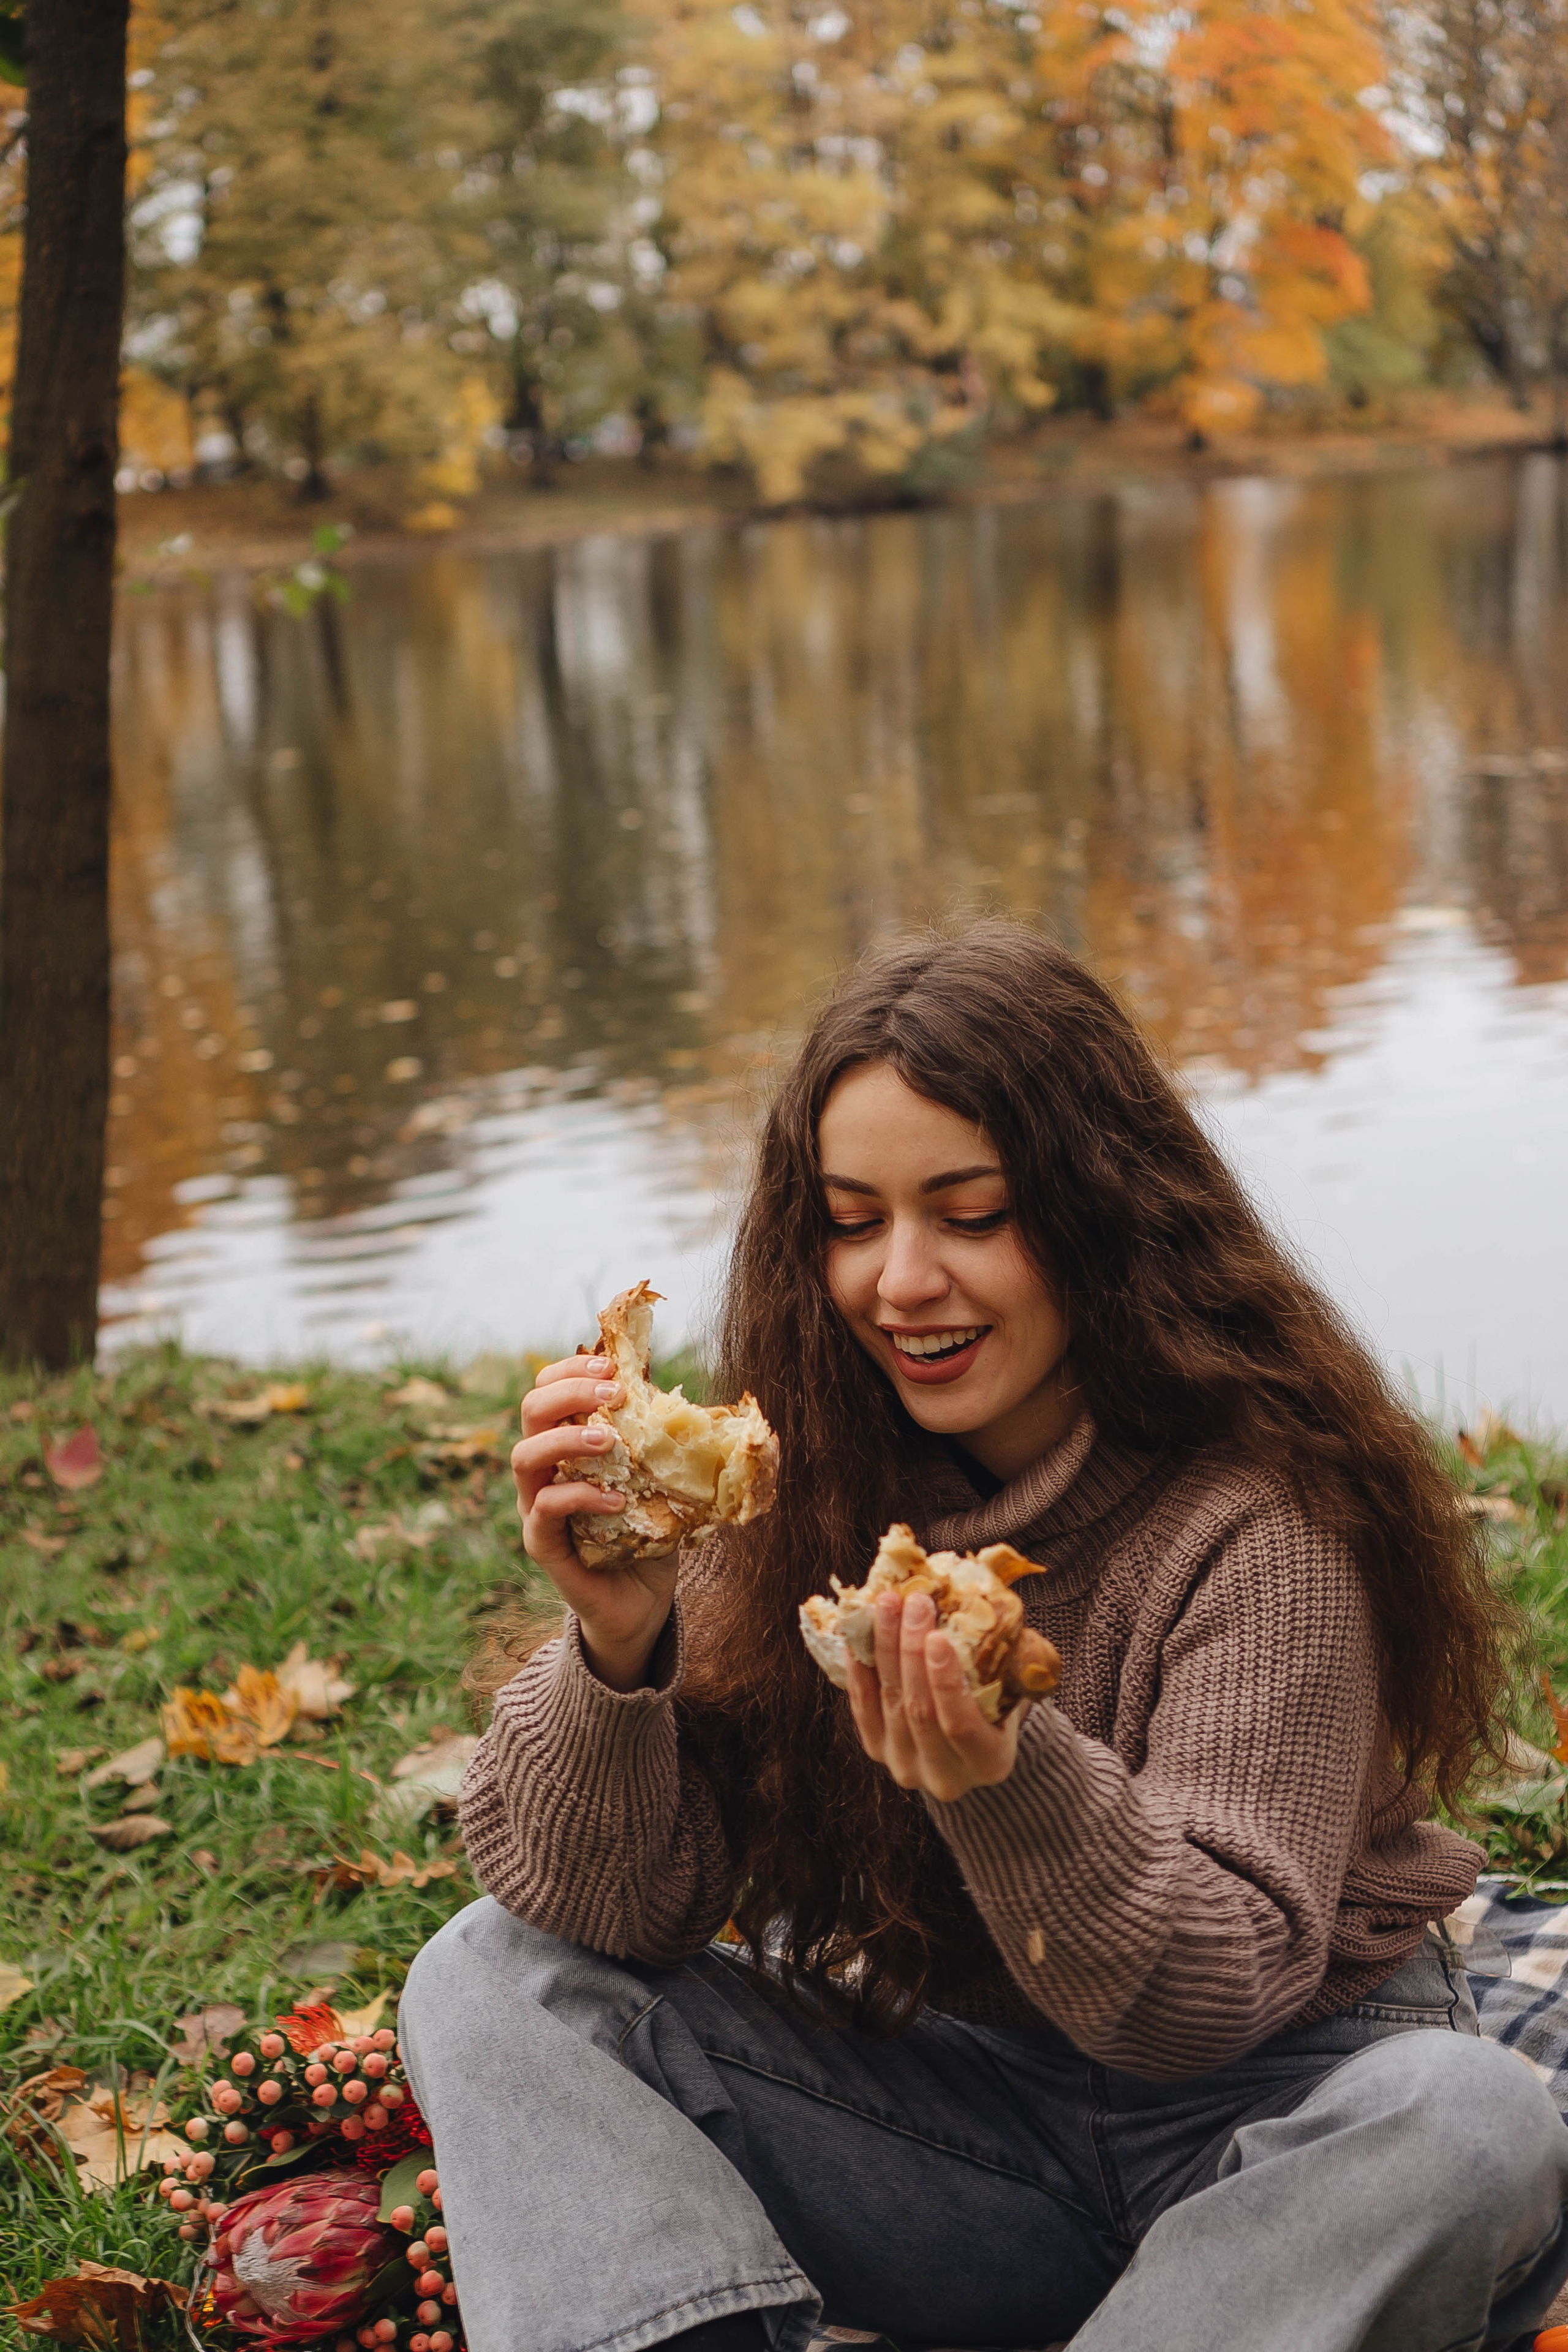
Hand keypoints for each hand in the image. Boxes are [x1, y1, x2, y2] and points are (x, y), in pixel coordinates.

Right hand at [512, 1357, 678, 1692]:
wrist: (641, 1604)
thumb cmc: (648, 1534)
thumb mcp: (657, 1479)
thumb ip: (659, 1442)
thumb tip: (689, 1400)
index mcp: (565, 1446)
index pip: (547, 1392)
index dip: (569, 1371)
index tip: (608, 1366)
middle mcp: (543, 1471)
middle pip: (530, 1413)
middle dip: (568, 1393)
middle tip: (612, 1395)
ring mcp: (536, 1508)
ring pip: (525, 1457)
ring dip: (567, 1439)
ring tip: (610, 1441)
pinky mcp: (543, 1545)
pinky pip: (547, 1510)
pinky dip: (580, 1497)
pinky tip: (616, 1500)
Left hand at [845, 1590, 1026, 1802]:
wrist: (971, 1742)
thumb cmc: (1000, 1703)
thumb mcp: (1013, 1688)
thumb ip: (1005, 1659)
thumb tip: (985, 1599)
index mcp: (990, 1763)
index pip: (961, 1726)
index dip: (946, 1682)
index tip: (938, 1637)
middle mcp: (945, 1777)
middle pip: (918, 1709)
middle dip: (911, 1650)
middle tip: (914, 1602)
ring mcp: (906, 1766)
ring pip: (890, 1702)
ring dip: (885, 1648)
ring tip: (888, 1604)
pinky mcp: (877, 1750)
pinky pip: (862, 1706)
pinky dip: (859, 1667)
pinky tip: (859, 1633)